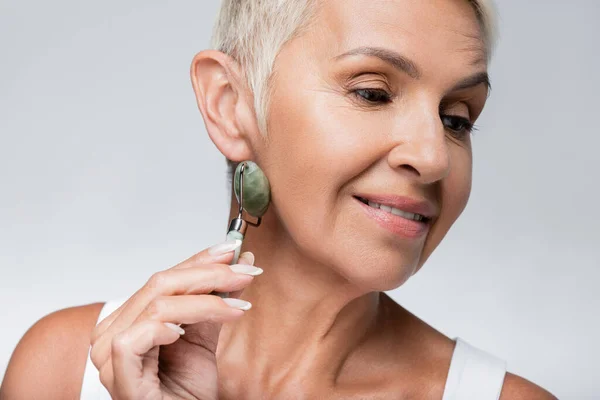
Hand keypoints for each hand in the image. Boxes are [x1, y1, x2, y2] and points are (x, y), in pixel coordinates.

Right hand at [89, 240, 260, 399]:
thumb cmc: (185, 392)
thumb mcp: (205, 338)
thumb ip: (218, 301)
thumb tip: (241, 262)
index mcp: (132, 317)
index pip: (166, 277)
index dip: (200, 260)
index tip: (232, 250)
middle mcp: (115, 330)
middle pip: (161, 284)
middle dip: (210, 275)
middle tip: (245, 273)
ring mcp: (110, 353)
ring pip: (156, 306)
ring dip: (204, 302)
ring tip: (236, 310)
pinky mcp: (116, 373)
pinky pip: (134, 339)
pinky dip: (162, 328)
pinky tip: (185, 332)